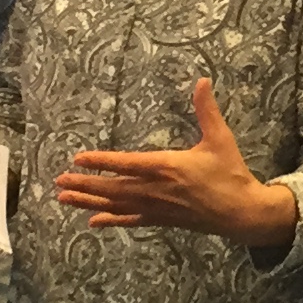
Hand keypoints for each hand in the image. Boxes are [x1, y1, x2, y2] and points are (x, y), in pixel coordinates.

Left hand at [57, 80, 301, 244]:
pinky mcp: (162, 220)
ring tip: (64, 198)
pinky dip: (110, 220)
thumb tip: (202, 81)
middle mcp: (157, 189)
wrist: (242, 213)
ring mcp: (157, 207)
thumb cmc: (230, 174)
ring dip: (89, 201)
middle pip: (114, 187)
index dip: (102, 161)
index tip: (78, 158)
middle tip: (60, 180)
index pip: (127, 163)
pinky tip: (92, 221)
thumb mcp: (220, 139)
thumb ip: (207, 110)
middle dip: (86, 184)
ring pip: (117, 205)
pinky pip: (130, 220)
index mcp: (168, 167)